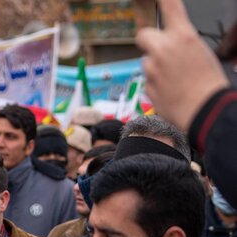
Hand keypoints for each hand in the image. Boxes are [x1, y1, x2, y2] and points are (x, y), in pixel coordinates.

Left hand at [136, 0, 229, 130]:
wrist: (204, 109)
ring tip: (174, 78)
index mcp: (183, 36)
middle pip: (143, 35)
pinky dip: (156, 83)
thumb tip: (169, 41)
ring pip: (146, 61)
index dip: (163, 0)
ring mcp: (152, 68)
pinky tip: (170, 89)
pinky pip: (148, 79)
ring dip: (155, 66)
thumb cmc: (208, 81)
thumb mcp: (200, 51)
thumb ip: (181, 42)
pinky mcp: (147, 85)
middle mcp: (163, 49)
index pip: (170, 8)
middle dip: (149, 41)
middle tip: (160, 50)